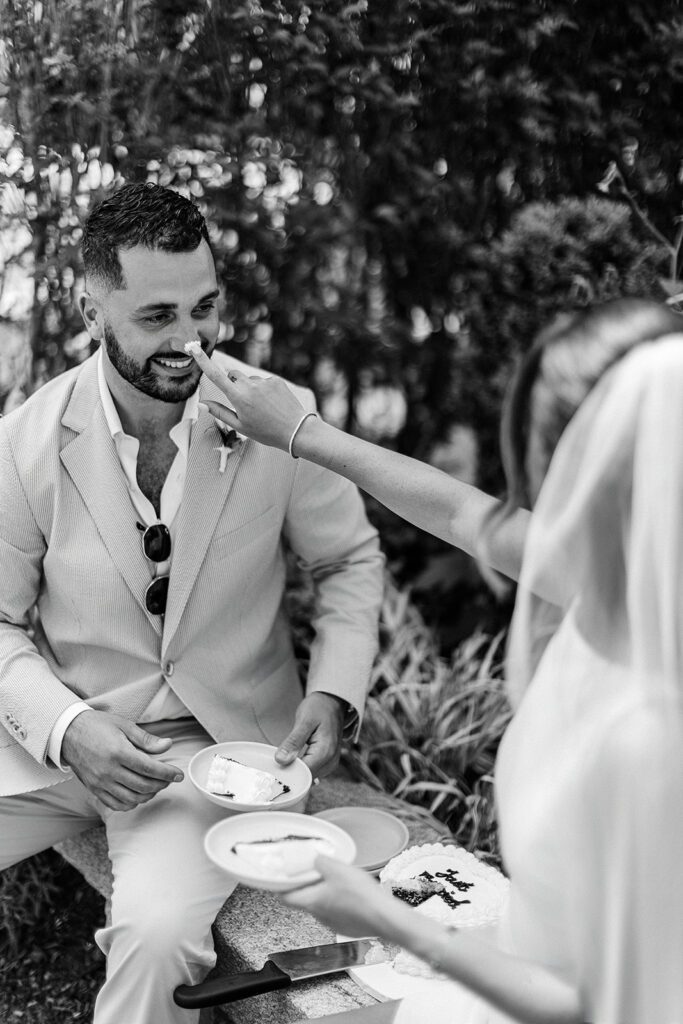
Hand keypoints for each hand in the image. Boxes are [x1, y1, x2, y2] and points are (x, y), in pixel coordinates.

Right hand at [61, 709, 182, 811]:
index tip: (179, 774)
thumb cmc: (97, 726)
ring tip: (156, 785)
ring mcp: (100, 783)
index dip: (168, 773)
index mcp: (118, 752)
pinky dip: (131, 803)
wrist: (68, 733)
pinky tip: (139, 794)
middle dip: (162, 784)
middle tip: (169, 778)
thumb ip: (146, 739)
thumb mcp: (124, 726)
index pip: (150, 768)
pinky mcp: (94, 790)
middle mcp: (109, 771)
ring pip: (132, 799)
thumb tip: (167, 745)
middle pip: (144, 786)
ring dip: (149, 794)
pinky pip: (116, 805)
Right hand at [186, 346, 305, 450]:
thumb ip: (219, 412)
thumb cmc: (266, 432)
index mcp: (238, 397)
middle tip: (243, 403)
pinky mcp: (276, 379)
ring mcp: (264, 381)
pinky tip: (273, 404)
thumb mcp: (239, 426)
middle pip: (232, 375)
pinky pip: (264, 382)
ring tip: (262, 408)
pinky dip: (264, 390)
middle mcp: (249, 385)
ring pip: (249, 380)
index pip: (215, 376)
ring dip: (250, 389)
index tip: (194, 348)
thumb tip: (201, 403)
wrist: (296, 430)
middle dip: (232, 384)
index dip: (203, 361)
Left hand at [275, 692, 345, 777]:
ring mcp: (330, 763)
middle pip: (306, 778)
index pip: (303, 774)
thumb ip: (293, 742)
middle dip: (290, 773)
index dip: (287, 773)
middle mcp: (330, 761)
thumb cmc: (319, 708)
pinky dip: (300, 768)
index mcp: (325, 752)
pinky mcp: (327, 762)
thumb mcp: (304, 720)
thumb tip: (280, 761)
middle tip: (274, 763)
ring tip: (283, 759)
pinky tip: (291, 760)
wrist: (332, 702)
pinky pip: (311, 771)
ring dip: (295, 771)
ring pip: (308, 777)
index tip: (273, 768)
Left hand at [283, 855, 395, 937]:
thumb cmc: (361, 896)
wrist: (385, 917)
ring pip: (321, 905)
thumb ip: (321, 861)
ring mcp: (332, 923)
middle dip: (307, 885)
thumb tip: (313, 859)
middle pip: (304, 899)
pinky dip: (337, 902)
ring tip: (335, 880)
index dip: (281, 886)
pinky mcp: (346, 926)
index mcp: (312, 901)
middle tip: (314, 871)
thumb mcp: (338, 869)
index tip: (283, 876)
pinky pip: (335, 912)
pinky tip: (349, 893)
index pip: (285, 898)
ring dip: (324, 893)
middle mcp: (319, 915)